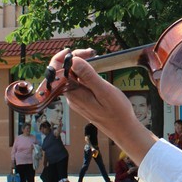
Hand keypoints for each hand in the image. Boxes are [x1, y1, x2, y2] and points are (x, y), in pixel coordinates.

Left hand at [46, 49, 155, 163]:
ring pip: (71, 76)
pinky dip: (84, 73)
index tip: (79, 52)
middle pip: (63, 72)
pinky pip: (78, 82)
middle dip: (75, 58)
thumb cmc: (117, 112)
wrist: (123, 129)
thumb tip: (73, 60)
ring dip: (80, 64)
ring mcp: (76, 98)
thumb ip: (88, 76)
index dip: (64, 58)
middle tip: (92, 53)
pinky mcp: (82, 100)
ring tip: (94, 57)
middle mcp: (71, 96)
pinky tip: (94, 70)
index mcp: (73, 93)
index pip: (58, 71)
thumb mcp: (104, 91)